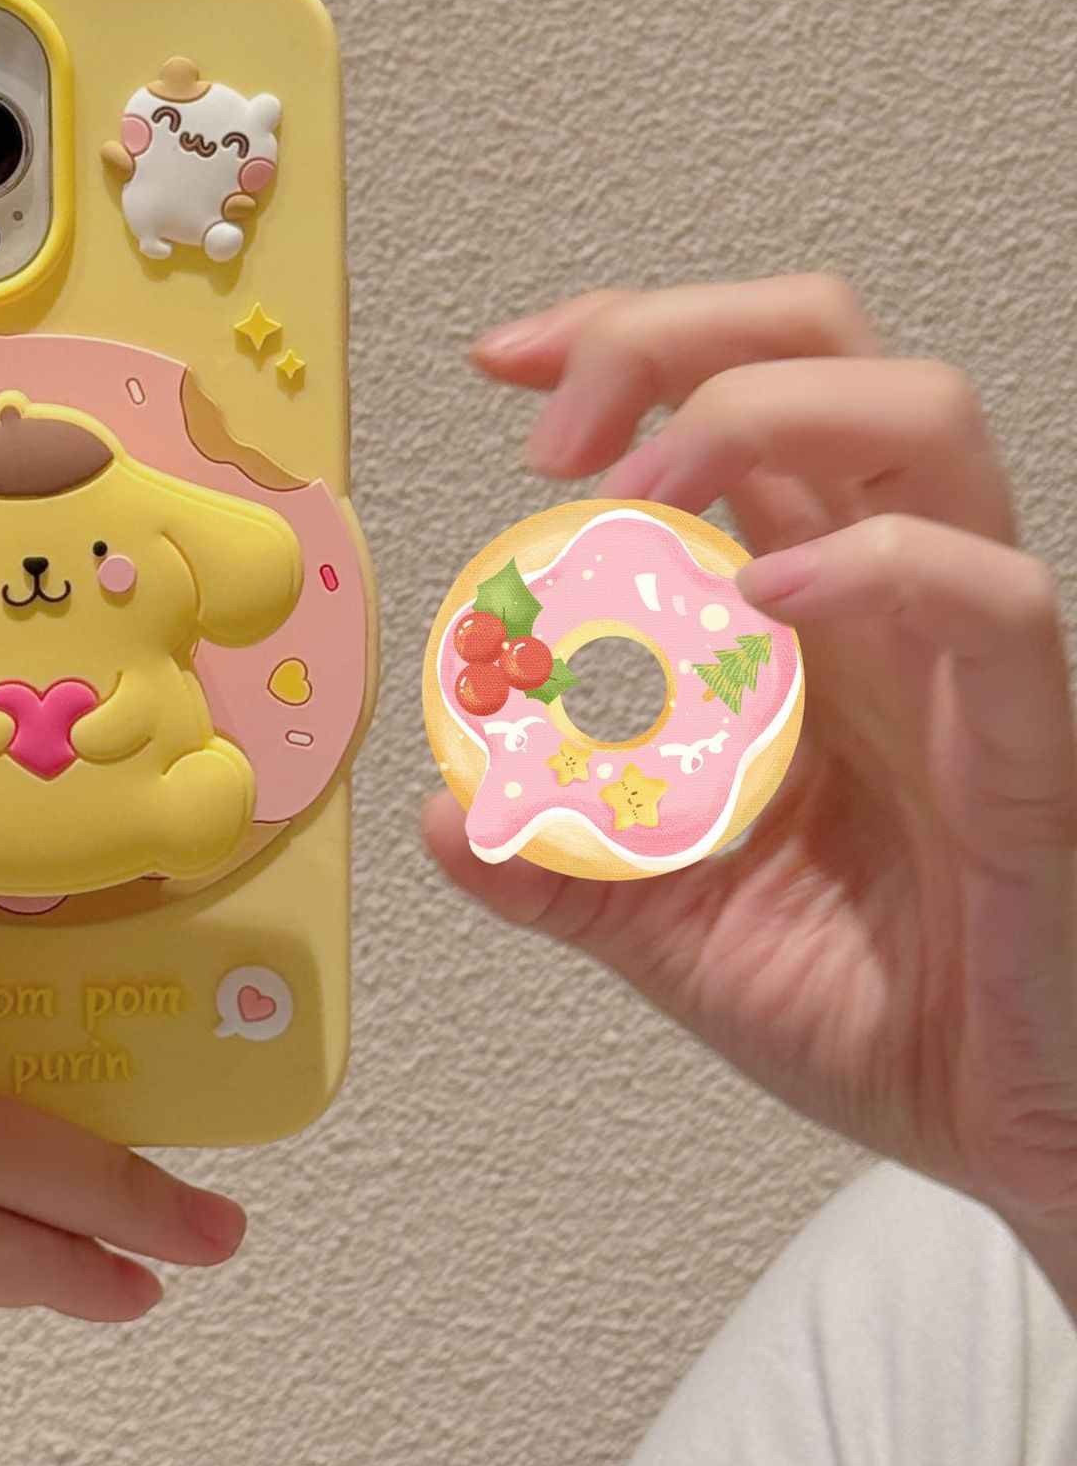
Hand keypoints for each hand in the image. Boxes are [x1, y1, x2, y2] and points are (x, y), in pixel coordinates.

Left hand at [424, 276, 1076, 1276]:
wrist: (1005, 1130)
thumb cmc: (870, 1005)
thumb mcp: (665, 924)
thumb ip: (555, 862)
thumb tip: (446, 815)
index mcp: (796, 611)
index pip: (733, 392)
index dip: (621, 339)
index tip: (504, 361)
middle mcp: (882, 597)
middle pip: (824, 348)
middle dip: (669, 335)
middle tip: (547, 431)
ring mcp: (962, 654)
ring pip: (922, 419)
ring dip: (752, 410)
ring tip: (637, 489)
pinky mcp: (1026, 741)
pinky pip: (988, 600)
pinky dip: (869, 565)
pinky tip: (759, 597)